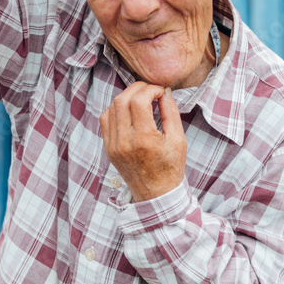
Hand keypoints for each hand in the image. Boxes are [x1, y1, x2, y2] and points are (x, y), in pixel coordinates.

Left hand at [100, 82, 186, 202]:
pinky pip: (105, 120)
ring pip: (111, 107)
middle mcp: (124, 141)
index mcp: (144, 139)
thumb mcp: (178, 140)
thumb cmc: (170, 167)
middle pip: (122, 100)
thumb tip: (164, 91)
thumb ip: (171, 112)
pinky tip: (128, 111)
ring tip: (140, 99)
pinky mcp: (108, 148)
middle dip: (137, 89)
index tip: (160, 92)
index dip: (150, 89)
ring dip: (126, 97)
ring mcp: (113, 145)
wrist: (156, 194)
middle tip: (150, 90)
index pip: (139, 100)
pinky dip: (115, 109)